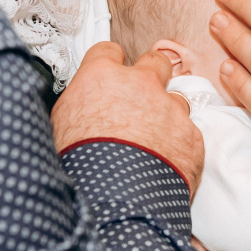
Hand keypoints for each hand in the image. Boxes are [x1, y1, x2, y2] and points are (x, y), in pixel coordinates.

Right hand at [53, 42, 202, 188]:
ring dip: (167, 114)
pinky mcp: (191, 136)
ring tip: (153, 139)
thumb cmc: (80, 165)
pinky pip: (188, 133)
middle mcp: (140, 84)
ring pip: (176, 99)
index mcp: (102, 77)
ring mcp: (170, 108)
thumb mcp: (59, 125)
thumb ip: (76, 104)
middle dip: (150, 75)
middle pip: (154, 62)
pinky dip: (179, 145)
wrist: (114, 199)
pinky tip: (165, 162)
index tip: (110, 74)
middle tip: (141, 96)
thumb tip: (73, 108)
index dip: (110, 64)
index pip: (108, 51)